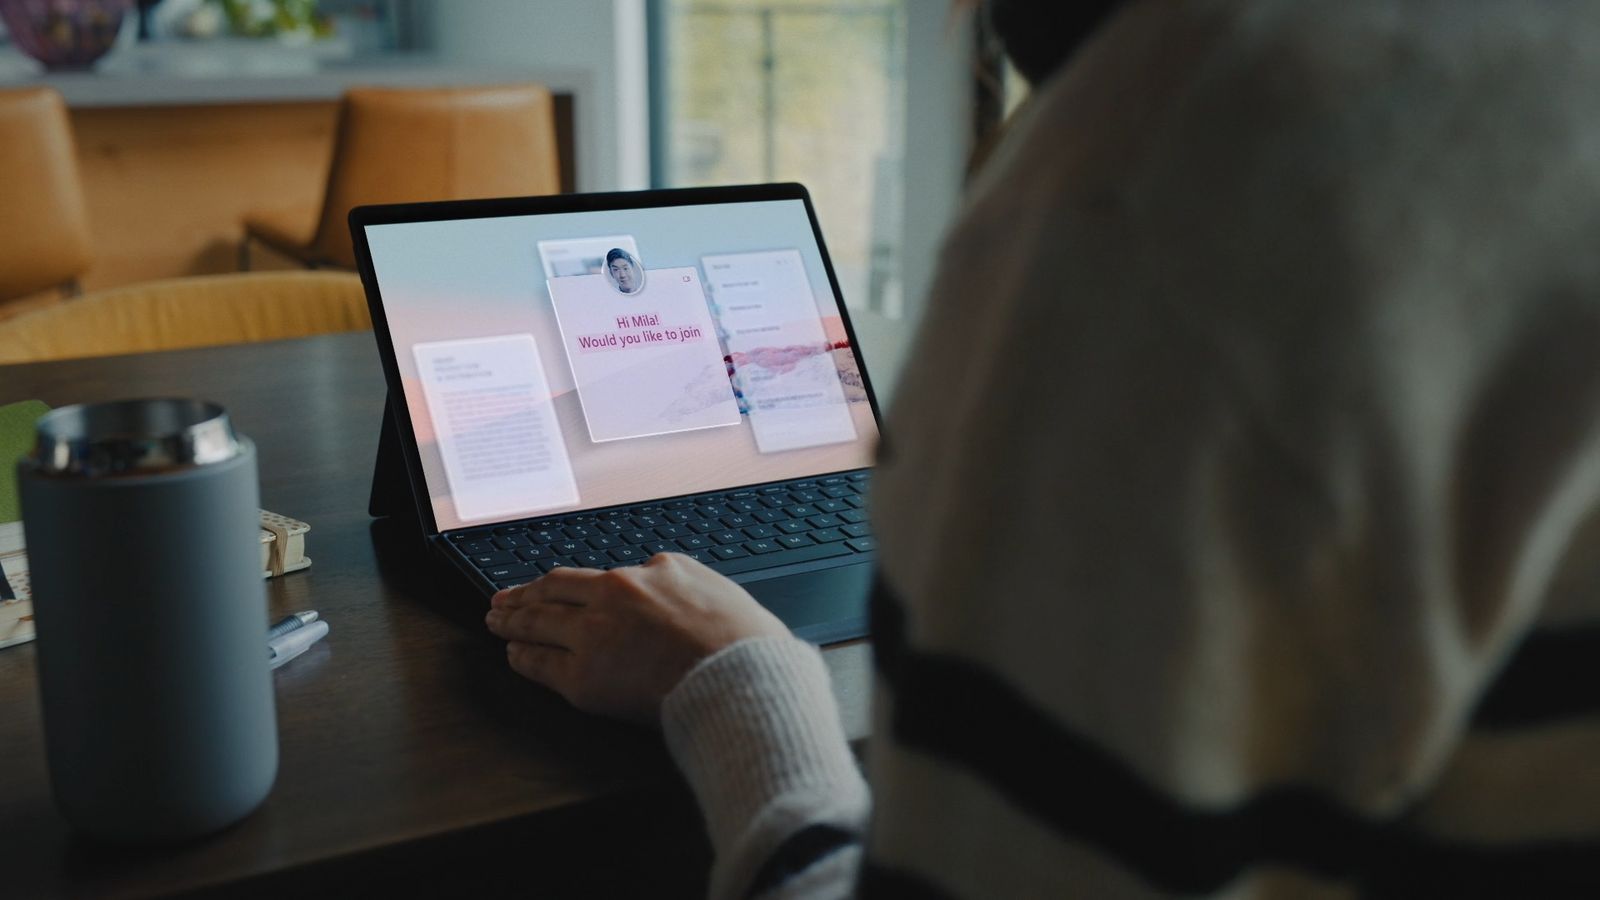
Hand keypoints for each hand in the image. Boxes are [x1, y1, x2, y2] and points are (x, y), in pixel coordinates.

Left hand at [484, 553, 787, 724]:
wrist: (740, 677)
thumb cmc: (741, 641)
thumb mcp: (713, 587)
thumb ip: (678, 578)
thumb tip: (659, 572)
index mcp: (645, 573)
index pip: (588, 577)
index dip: (559, 583)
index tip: (547, 586)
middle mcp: (612, 597)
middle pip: (552, 592)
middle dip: (522, 596)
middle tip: (501, 599)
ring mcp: (593, 637)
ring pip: (538, 623)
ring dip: (511, 622)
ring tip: (496, 623)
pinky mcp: (584, 678)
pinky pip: (540, 665)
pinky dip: (522, 657)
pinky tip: (513, 656)